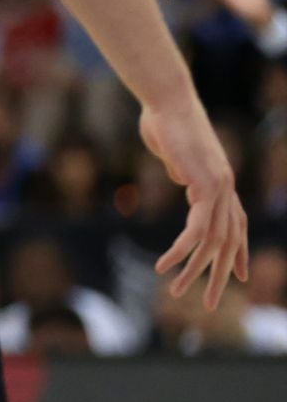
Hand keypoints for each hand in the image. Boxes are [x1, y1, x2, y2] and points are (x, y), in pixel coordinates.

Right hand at [140, 100, 247, 309]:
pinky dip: (181, 250)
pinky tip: (167, 264)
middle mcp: (226, 188)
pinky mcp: (205, 188)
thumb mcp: (173, 150)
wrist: (168, 99)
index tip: (238, 275)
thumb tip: (180, 173)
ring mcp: (219, 188)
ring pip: (213, 242)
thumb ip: (180, 166)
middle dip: (218, 274)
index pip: (237, 224)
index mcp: (221, 180)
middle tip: (209, 302)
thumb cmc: (164, 118)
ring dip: (196, 271)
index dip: (238, 251)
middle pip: (229, 241)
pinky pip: (195, 230)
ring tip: (180, 292)